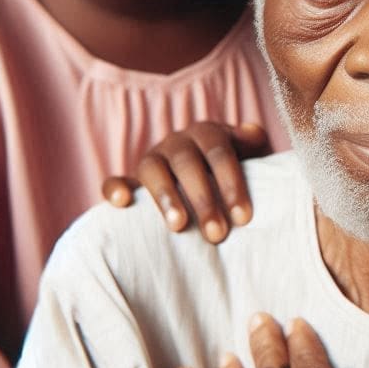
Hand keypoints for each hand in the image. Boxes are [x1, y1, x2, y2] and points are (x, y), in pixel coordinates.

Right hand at [102, 120, 269, 242]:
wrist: (204, 174)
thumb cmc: (232, 173)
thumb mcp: (249, 155)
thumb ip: (252, 144)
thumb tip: (253, 133)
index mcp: (207, 133)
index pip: (219, 154)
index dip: (231, 184)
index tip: (243, 218)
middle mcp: (177, 142)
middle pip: (187, 163)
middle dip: (203, 199)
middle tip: (216, 233)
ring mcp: (152, 158)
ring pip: (152, 169)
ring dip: (165, 196)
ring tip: (179, 226)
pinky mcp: (131, 179)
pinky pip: (116, 179)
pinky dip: (115, 189)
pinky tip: (122, 203)